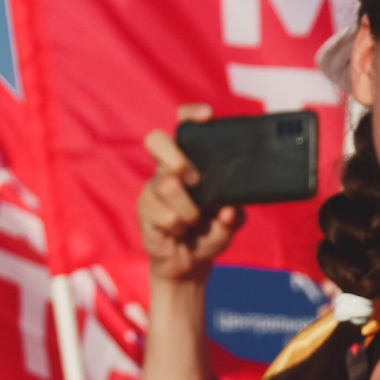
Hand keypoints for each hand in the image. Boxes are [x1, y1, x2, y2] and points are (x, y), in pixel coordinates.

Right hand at [139, 105, 242, 286]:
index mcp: (189, 162)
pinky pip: (166, 215)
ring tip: (194, 222)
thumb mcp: (231, 223)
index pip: (184, 127)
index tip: (207, 116)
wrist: (189, 265)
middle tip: (194, 179)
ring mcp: (152, 189)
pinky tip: (180, 233)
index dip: (191, 115)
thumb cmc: (209, 233)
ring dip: (189, 210)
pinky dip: (180, 227)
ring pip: (168, 185)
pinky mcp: (144, 210)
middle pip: (156, 140)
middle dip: (176, 157)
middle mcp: (167, 170)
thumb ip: (235, 215)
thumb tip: (229, 210)